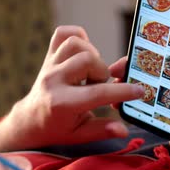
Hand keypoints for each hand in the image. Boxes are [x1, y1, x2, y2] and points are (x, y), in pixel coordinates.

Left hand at [0, 26, 143, 150]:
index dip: (122, 91)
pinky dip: (78, 38)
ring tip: (90, 72)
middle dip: (101, 72)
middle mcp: (53, 80)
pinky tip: (83, 54)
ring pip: (76, 43)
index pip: (97, 93)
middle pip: (88, 60)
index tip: (139, 91)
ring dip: (91, 56)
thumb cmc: (58, 128)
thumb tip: (124, 130)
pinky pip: (63, 34)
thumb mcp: (80, 135)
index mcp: (62, 103)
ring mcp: (49, 65)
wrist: (30, 120)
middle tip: (99, 85)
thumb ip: (103, 130)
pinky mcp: (48, 56)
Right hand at [110, 54, 169, 169]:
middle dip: (131, 67)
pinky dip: (128, 100)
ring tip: (112, 88)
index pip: (168, 57)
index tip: (133, 52)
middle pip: (150, 68)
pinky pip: (141, 102)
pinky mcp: (158, 112)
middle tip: (114, 72)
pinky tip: (118, 103)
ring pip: (143, 84)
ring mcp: (166, 98)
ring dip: (126, 83)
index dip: (149, 51)